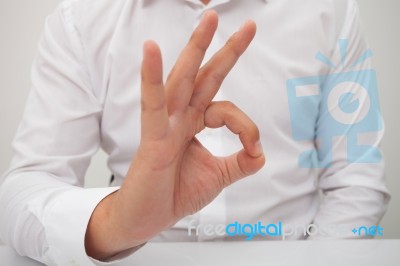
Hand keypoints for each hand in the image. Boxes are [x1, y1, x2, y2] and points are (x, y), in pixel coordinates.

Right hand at [85, 11, 264, 259]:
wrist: (149, 218)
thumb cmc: (175, 193)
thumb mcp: (219, 176)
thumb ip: (241, 161)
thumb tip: (261, 153)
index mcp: (193, 124)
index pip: (225, 108)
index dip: (246, 124)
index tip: (253, 146)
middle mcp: (180, 118)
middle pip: (204, 76)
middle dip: (224, 49)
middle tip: (246, 25)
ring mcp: (165, 125)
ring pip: (181, 80)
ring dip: (195, 48)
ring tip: (208, 19)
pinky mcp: (152, 138)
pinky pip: (152, 103)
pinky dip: (151, 77)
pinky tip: (149, 49)